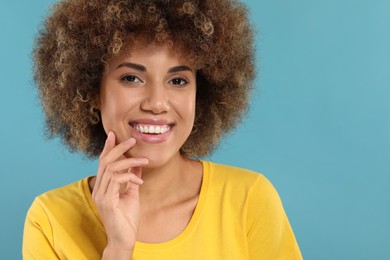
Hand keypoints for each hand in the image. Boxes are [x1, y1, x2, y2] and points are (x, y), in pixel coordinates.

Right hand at [92, 131, 148, 257]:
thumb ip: (132, 179)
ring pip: (111, 168)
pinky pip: (116, 181)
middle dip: (118, 148)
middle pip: (105, 161)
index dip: (108, 147)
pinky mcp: (106, 201)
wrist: (124, 239)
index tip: (114, 134)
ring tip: (144, 160)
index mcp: (103, 186)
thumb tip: (137, 164)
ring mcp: (101, 195)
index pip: (103, 162)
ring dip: (129, 161)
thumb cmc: (127, 219)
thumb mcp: (132, 194)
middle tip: (132, 139)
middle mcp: (98, 189)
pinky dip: (130, 176)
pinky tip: (140, 181)